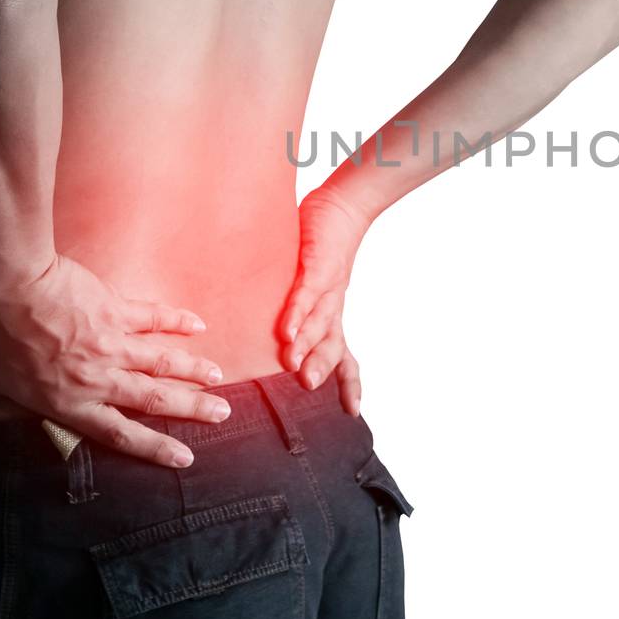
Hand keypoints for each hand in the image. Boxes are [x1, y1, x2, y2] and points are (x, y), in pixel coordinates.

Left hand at [0, 254, 230, 467]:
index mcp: (69, 402)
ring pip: (163, 360)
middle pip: (156, 398)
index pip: (121, 433)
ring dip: (193, 369)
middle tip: (222, 413)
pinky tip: (197, 325)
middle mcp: (99, 378)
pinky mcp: (116, 310)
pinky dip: (177, 320)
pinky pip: (154, 317)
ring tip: (219, 376)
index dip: (156, 447)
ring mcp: (112, 343)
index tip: (185, 457)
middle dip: (192, 408)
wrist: (7, 285)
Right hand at [278, 185, 368, 415]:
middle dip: (323, 368)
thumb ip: (293, 308)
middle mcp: (333, 306)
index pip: (344, 355)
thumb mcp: (310, 285)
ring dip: (307, 346)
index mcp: (331, 315)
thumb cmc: (321, 246)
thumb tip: (265, 332)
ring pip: (320, 322)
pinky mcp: (318, 265)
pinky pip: (307, 293)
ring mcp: (327, 286)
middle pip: (333, 344)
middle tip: (309, 388)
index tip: (353, 412)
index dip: (350, 383)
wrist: (343, 207)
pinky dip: (297, 313)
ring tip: (294, 367)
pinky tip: (286, 331)